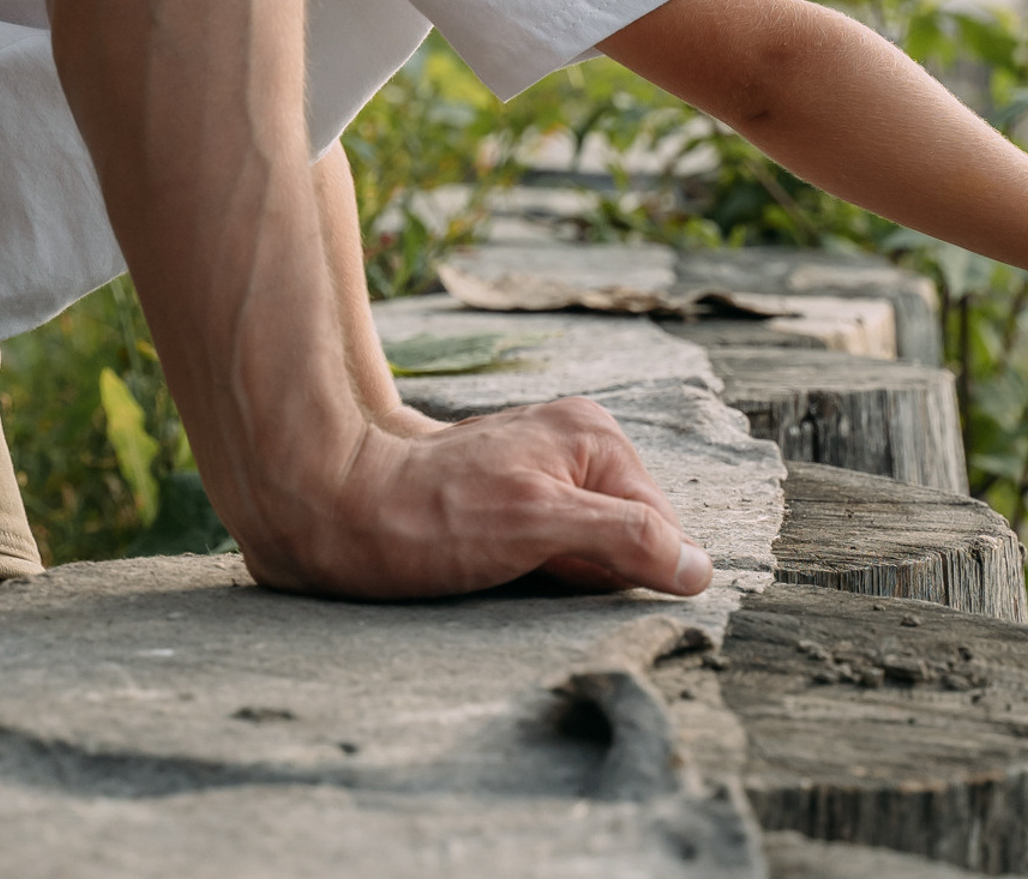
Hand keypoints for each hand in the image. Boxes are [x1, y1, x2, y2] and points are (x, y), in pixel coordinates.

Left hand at [242, 396, 714, 600]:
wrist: (329, 504)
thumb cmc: (428, 517)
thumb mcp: (536, 529)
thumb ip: (625, 540)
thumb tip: (698, 569)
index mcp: (595, 437)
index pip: (659, 527)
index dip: (629, 574)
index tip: (574, 590)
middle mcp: (576, 442)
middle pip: (627, 536)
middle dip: (595, 576)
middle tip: (532, 580)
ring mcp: (542, 468)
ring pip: (589, 548)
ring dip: (564, 579)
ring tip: (508, 575)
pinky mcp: (511, 496)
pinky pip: (554, 548)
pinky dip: (537, 573)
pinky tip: (498, 574)